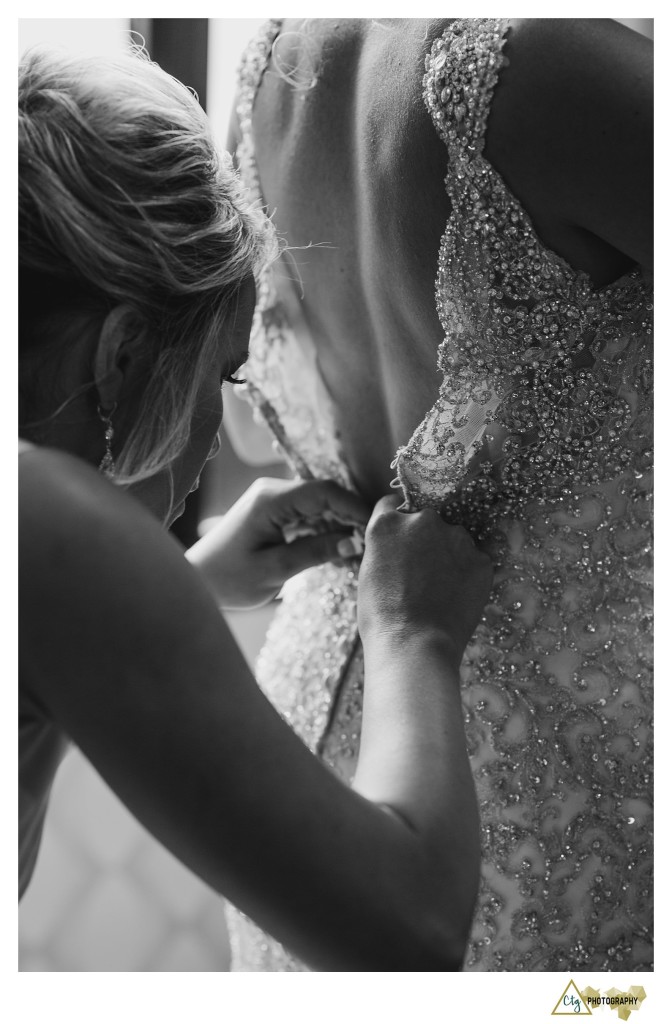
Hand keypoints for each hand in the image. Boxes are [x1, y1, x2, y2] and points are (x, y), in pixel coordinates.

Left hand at [187, 477, 369, 608]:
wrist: (197, 580)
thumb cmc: (229, 578)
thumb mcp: (275, 570)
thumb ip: (316, 552)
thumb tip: (355, 541)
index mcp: (271, 499)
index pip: (324, 492)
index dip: (354, 507)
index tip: (375, 528)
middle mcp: (273, 491)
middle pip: (325, 494)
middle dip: (351, 515)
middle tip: (372, 542)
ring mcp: (273, 499)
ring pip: (319, 504)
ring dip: (340, 523)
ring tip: (359, 549)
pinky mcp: (274, 512)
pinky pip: (309, 513)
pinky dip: (325, 528)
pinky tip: (339, 548)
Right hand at [357, 497, 492, 666]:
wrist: (414, 644)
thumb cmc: (381, 617)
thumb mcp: (369, 573)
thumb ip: (385, 548)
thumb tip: (398, 548)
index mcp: (388, 523)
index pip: (391, 505)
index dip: (395, 522)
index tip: (400, 539)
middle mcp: (423, 521)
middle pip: (426, 520)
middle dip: (424, 539)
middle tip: (419, 572)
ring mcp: (456, 538)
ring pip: (453, 539)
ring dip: (448, 555)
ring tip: (439, 590)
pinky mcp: (481, 559)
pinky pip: (474, 560)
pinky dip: (467, 574)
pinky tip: (455, 598)